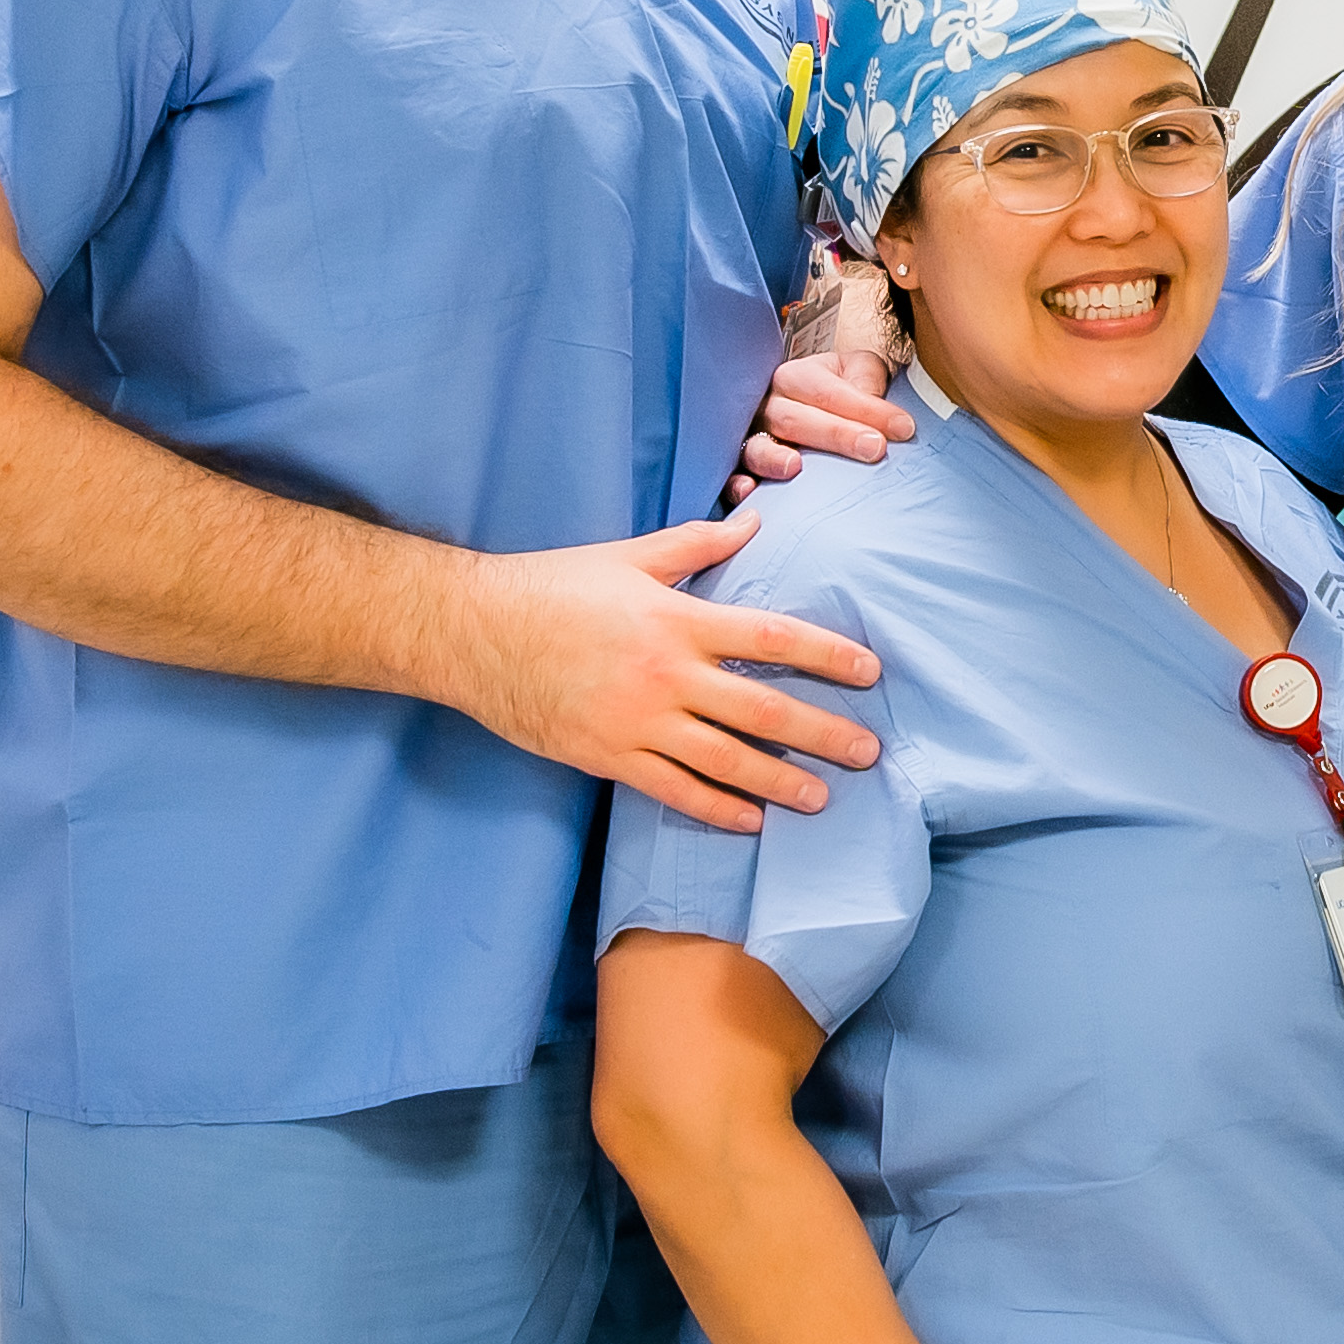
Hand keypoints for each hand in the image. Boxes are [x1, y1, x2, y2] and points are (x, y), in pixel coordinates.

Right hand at [426, 516, 884, 829]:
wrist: (475, 633)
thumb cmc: (552, 586)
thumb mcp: (628, 556)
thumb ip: (695, 544)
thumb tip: (753, 521)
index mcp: (676, 620)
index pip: (769, 637)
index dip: (824, 655)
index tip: (869, 671)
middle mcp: (666, 676)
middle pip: (761, 710)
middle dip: (821, 732)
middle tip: (868, 752)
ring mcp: (637, 722)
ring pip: (724, 761)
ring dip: (779, 782)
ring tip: (821, 797)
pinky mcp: (607, 756)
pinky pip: (673, 790)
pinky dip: (716, 809)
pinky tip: (750, 821)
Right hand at [728, 348, 916, 502]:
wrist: (818, 413)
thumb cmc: (842, 393)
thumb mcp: (860, 371)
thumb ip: (869, 380)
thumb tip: (876, 407)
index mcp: (797, 378)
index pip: (830, 392)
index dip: (868, 410)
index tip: (904, 428)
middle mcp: (769, 406)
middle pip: (795, 419)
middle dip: (836, 434)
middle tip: (874, 449)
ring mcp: (752, 440)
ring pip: (758, 448)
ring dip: (775, 458)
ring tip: (796, 467)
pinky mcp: (742, 472)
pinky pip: (732, 478)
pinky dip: (737, 485)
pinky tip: (749, 492)